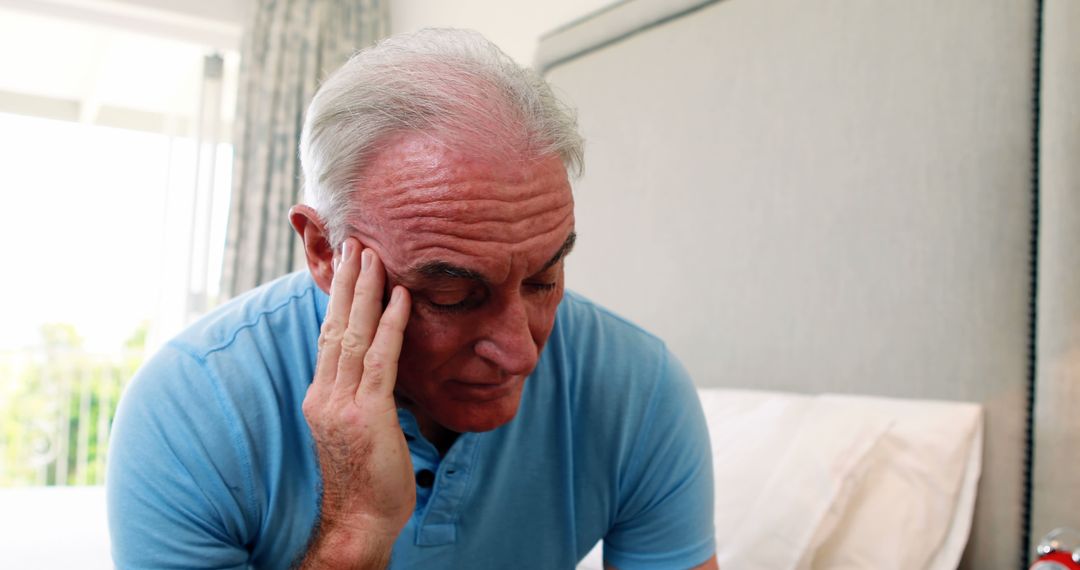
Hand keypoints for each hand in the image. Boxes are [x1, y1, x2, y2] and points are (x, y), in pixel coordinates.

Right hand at [301, 239, 413, 566]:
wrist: (361, 519)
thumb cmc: (369, 477)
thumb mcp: (359, 428)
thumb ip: (362, 394)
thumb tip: (380, 367)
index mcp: (321, 396)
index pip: (328, 336)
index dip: (338, 299)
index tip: (346, 265)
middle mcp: (324, 394)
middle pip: (333, 326)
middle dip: (345, 283)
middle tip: (354, 242)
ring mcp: (341, 404)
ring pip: (351, 335)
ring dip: (364, 292)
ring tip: (372, 255)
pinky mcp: (367, 414)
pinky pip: (380, 360)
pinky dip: (390, 325)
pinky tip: (401, 298)